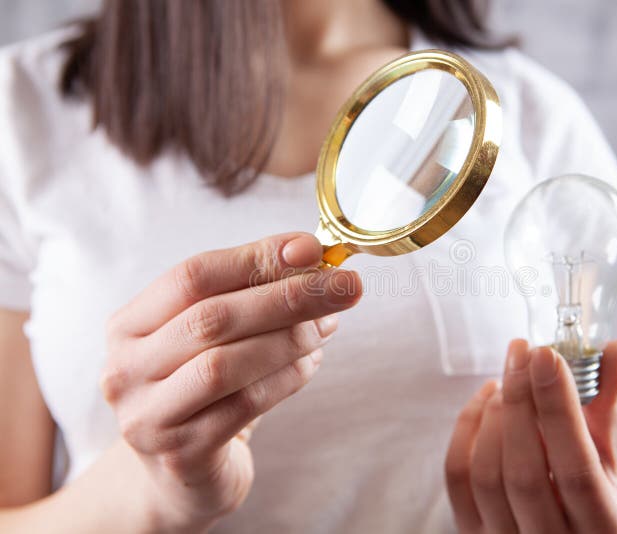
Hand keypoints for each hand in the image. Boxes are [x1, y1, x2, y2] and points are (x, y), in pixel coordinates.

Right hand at [101, 232, 361, 531]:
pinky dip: (288, 378)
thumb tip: (310, 255)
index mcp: (128, 324)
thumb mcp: (214, 336)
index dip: (256, 257)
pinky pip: (245, 405)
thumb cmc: (204, 391)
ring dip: (290, 338)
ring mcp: (148, 415)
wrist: (181, 473)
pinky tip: (312, 363)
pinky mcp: (181, 453)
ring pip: (225, 363)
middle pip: (213, 317)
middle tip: (345, 286)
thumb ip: (250, 294)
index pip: (194, 275)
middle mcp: (126, 368)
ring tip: (328, 325)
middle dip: (289, 296)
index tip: (312, 248)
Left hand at [445, 340, 616, 533]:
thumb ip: (608, 404)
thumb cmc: (594, 491)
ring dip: (493, 415)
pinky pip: (457, 476)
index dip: (558, 410)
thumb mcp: (612, 457)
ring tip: (509, 379)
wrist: (565, 531)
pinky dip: (467, 427)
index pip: (575, 470)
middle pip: (523, 472)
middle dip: (519, 402)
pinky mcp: (471, 532)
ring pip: (486, 475)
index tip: (547, 355)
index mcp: (601, 526)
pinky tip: (487, 398)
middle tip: (522, 352)